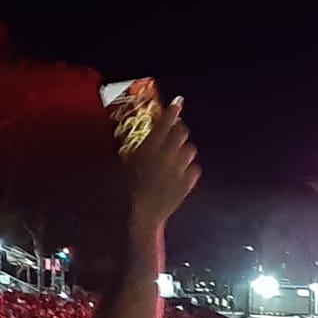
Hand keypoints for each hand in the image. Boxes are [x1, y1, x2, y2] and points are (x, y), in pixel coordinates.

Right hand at [126, 97, 201, 234]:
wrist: (139, 215)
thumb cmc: (123, 190)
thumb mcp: (123, 164)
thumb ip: (135, 148)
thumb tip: (141, 139)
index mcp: (150, 148)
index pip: (166, 122)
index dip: (173, 111)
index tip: (178, 102)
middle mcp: (168, 155)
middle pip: (182, 132)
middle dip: (178, 130)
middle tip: (173, 132)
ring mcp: (180, 169)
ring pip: (190, 150)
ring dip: (184, 149)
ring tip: (175, 155)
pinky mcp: (188, 184)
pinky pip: (194, 169)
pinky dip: (189, 169)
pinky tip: (180, 173)